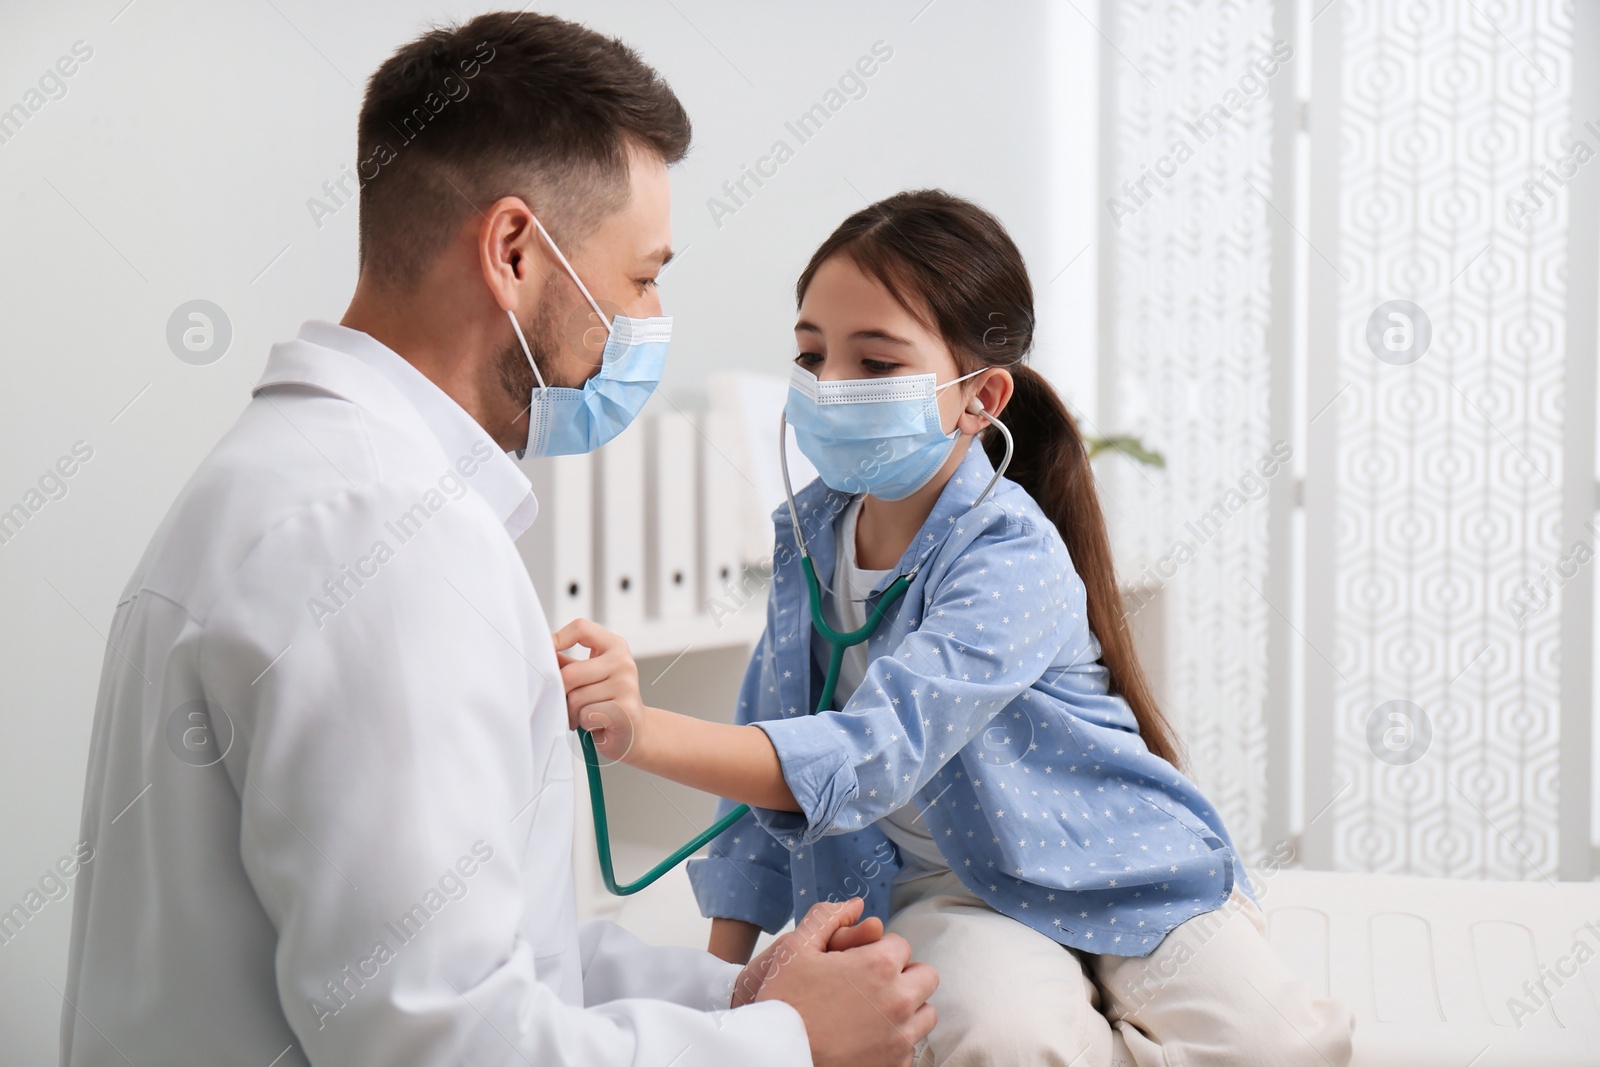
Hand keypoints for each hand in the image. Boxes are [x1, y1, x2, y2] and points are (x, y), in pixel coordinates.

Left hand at [552, 619, 645, 764]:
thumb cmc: (605, 702)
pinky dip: (585, 724)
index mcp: (614, 646)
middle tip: (568, 704)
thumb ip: (565, 663)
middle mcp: (623, 662)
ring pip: (576, 698)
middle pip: (570, 673)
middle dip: (562, 694)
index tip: (547, 654)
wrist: (634, 731)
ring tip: (585, 715)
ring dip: (573, 713)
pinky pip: (586, 715)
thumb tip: (539, 651)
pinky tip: (597, 724)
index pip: (581, 628)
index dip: (558, 639)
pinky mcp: (625, 710)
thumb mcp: (587, 676)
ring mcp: (627, 685)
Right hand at [741, 898, 937, 1066]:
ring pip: (925, 1013)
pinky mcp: (896, 1065)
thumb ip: (826, 917)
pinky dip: (897, 1040)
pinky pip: (911, 1046)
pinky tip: (869, 1037)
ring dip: (908, 1008)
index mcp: (880, 966)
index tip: (859, 962)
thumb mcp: (794, 949)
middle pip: (925, 977)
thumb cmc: (783, 1002)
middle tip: (873, 984)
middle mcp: (899, 1001)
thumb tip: (854, 903)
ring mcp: (900, 1037)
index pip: (901, 945)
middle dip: (904, 975)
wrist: (776, 1056)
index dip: (879, 949)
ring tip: (875, 1011)